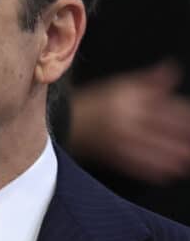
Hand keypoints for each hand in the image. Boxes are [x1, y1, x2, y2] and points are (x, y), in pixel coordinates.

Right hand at [70, 61, 189, 183]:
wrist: (63, 121)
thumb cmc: (95, 101)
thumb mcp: (120, 84)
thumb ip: (150, 80)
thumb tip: (173, 68)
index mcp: (130, 99)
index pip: (166, 107)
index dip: (184, 116)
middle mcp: (125, 119)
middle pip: (163, 130)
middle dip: (184, 138)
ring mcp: (119, 139)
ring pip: (154, 150)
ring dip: (174, 155)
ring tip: (187, 158)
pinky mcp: (112, 156)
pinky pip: (138, 165)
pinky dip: (155, 169)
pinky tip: (170, 172)